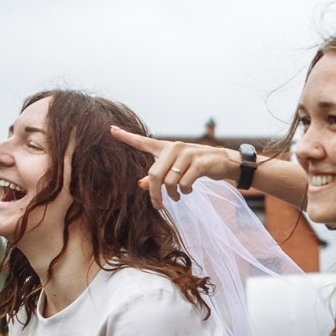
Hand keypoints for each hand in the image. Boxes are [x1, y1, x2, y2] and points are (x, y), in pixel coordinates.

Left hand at [110, 127, 241, 207]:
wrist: (224, 162)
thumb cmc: (196, 166)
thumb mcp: (176, 170)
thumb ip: (158, 176)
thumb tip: (140, 185)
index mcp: (166, 148)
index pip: (143, 141)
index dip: (126, 137)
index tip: (111, 129)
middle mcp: (175, 148)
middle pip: (154, 174)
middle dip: (155, 194)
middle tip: (158, 205)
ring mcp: (187, 154)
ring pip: (170, 182)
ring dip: (173, 194)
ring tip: (179, 195)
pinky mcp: (199, 163)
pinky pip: (184, 184)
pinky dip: (185, 191)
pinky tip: (189, 190)